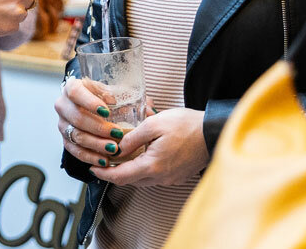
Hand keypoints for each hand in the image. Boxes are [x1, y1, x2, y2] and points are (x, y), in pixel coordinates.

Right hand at [56, 76, 132, 167]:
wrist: (91, 110)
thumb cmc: (104, 99)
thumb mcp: (112, 92)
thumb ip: (126, 97)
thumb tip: (147, 109)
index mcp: (72, 88)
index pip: (75, 93)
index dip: (89, 102)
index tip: (106, 111)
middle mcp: (63, 105)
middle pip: (77, 117)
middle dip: (98, 127)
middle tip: (117, 133)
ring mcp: (63, 124)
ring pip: (76, 135)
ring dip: (96, 144)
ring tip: (114, 149)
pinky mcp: (66, 140)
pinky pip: (75, 151)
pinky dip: (90, 156)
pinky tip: (104, 160)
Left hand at [91, 106, 207, 186]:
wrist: (213, 132)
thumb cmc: (186, 125)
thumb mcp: (153, 124)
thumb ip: (132, 138)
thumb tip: (117, 148)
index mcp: (152, 166)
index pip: (120, 177)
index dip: (103, 174)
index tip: (92, 169)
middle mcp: (161, 177)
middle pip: (130, 180)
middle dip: (114, 172)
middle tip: (102, 161)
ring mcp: (171, 178)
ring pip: (142, 179)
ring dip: (129, 170)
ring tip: (118, 156)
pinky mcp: (178, 176)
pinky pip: (154, 176)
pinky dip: (143, 168)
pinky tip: (140, 155)